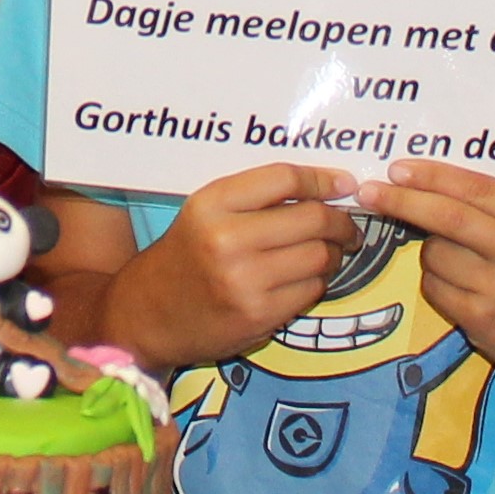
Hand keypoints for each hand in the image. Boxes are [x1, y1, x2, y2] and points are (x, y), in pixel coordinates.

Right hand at [102, 162, 359, 366]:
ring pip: (319, 256)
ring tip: (326, 253)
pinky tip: (303, 279)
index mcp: (212, 203)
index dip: (323, 179)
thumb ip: (256, 196)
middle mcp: (226, 239)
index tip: (344, 184)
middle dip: (340, 221)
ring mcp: (244, 281)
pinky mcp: (258, 315)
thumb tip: (328, 187)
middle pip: (312, 218)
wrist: (148, 314)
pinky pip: (311, 290)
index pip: (284, 178)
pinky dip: (316, 282)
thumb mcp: (205, 212)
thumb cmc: (185, 255)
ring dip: (333, 254)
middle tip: (347, 226)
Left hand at [359, 157, 494, 415]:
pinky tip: (462, 288)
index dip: (432, 176)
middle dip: (402, 202)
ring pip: (436, 256)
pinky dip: (436, 283)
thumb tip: (431, 187)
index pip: (477, 189)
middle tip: (369, 192)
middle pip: (448, 218)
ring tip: (461, 263)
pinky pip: (437, 290)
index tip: (396, 169)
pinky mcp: (485, 322)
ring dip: (431, 253)